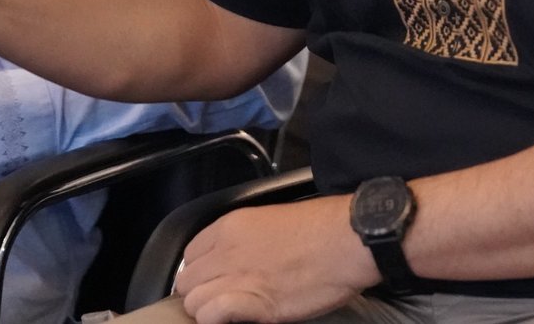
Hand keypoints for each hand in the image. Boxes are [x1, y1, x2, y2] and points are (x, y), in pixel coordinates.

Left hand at [175, 197, 379, 323]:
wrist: (345, 241)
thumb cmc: (320, 229)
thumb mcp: (271, 220)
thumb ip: (246, 239)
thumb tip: (237, 258)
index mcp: (230, 226)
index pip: (190, 254)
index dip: (201, 271)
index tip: (213, 280)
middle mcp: (226, 251)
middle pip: (188, 280)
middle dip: (200, 293)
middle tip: (220, 300)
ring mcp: (237, 277)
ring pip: (193, 302)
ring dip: (207, 311)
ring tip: (227, 313)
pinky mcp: (253, 303)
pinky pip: (211, 315)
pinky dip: (216, 320)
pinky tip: (234, 319)